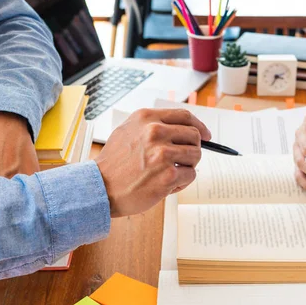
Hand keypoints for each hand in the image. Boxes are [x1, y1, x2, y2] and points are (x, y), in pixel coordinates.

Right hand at [95, 108, 210, 217]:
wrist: (100, 189)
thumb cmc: (114, 164)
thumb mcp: (127, 131)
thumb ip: (151, 124)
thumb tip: (181, 127)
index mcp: (146, 118)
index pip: (184, 115)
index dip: (199, 125)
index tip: (205, 135)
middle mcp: (155, 132)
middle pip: (194, 135)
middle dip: (192, 149)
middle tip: (182, 160)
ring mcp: (162, 154)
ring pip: (195, 155)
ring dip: (187, 166)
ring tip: (170, 173)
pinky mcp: (168, 175)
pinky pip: (191, 174)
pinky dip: (182, 182)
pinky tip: (166, 185)